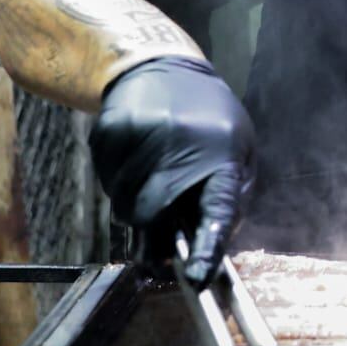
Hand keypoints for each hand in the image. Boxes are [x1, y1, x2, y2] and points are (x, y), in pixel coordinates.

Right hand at [89, 56, 254, 283]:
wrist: (163, 67)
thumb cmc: (210, 120)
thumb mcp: (239, 150)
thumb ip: (230, 199)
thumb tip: (212, 252)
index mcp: (222, 154)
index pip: (217, 208)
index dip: (207, 246)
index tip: (197, 278)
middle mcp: (181, 144)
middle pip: (153, 217)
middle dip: (154, 232)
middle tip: (160, 229)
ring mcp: (141, 136)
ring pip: (125, 206)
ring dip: (135, 205)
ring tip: (153, 173)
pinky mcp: (109, 131)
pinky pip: (107, 184)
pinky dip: (118, 182)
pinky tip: (136, 157)